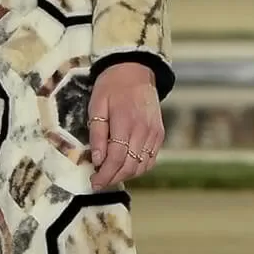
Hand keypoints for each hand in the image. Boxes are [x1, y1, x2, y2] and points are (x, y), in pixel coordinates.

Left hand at [87, 60, 163, 188]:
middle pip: (130, 166)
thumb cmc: (111, 86)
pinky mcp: (159, 134)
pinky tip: (126, 168)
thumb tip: (97, 159)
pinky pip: (151, 160)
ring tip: (110, 176)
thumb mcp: (97, 106)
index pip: (117, 157)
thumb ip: (97, 133)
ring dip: (125, 175)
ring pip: (142, 166)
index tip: (94, 182)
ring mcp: (154, 133)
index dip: (105, 174)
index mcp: (126, 121)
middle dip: (113, 178)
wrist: (135, 71)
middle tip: (99, 182)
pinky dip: (138, 168)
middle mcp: (143, 130)